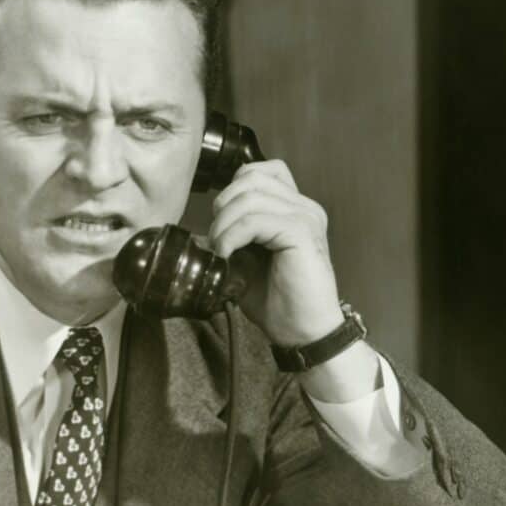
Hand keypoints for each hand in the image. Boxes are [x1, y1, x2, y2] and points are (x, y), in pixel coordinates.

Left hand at [207, 159, 342, 347]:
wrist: (305, 333)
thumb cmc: (281, 303)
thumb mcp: (247, 266)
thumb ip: (233, 241)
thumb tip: (200, 234)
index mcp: (294, 209)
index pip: (259, 172)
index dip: (232, 191)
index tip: (222, 225)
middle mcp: (304, 207)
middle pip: (251, 177)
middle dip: (223, 206)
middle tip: (217, 242)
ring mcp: (305, 216)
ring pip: (250, 195)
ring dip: (224, 224)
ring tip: (221, 251)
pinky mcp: (302, 232)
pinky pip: (256, 219)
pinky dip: (233, 236)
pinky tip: (228, 256)